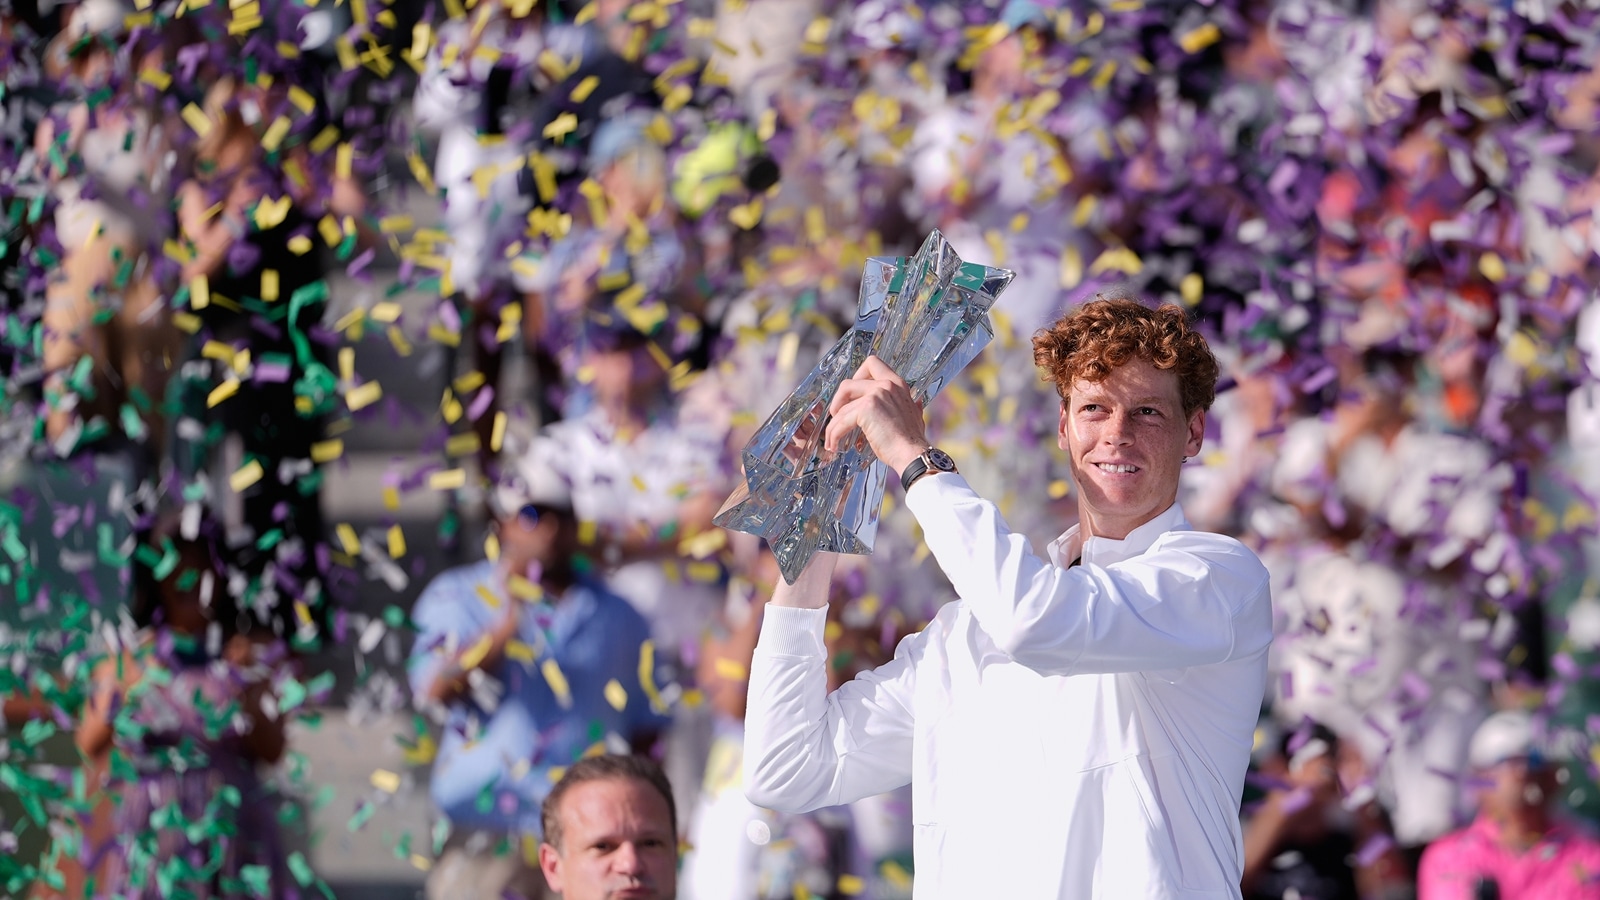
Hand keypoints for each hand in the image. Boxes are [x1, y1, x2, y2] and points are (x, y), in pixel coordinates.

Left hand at [823, 356, 928, 473]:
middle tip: (837, 416)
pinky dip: (834, 434)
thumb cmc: (912, 441)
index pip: (872, 363)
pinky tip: (834, 445)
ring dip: (833, 423)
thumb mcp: (915, 416)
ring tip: (832, 438)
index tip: (853, 396)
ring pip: (842, 406)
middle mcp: (886, 384)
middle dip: (838, 401)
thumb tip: (916, 402)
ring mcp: (876, 394)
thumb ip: (912, 405)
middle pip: (848, 383)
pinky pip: (841, 420)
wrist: (912, 454)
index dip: (856, 377)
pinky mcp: (866, 408)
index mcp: (897, 383)